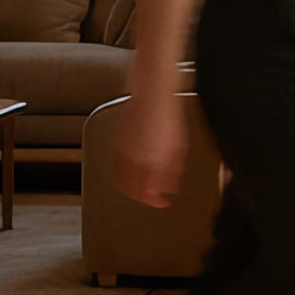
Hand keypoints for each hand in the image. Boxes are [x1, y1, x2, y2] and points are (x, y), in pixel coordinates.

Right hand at [110, 88, 189, 207]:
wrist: (153, 91)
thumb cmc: (169, 115)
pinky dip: (119, 173)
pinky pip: (114, 164)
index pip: (150, 193)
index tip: (163, 202)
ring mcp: (123, 151)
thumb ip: (173, 169)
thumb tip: (171, 187)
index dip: (157, 201)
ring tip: (137, 190)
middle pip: (134, 189)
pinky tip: (127, 172)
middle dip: (143, 197)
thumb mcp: (180, 145)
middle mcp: (134, 159)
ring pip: (120, 179)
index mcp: (152, 163)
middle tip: (151, 198)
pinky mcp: (116, 142)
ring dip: (129, 188)